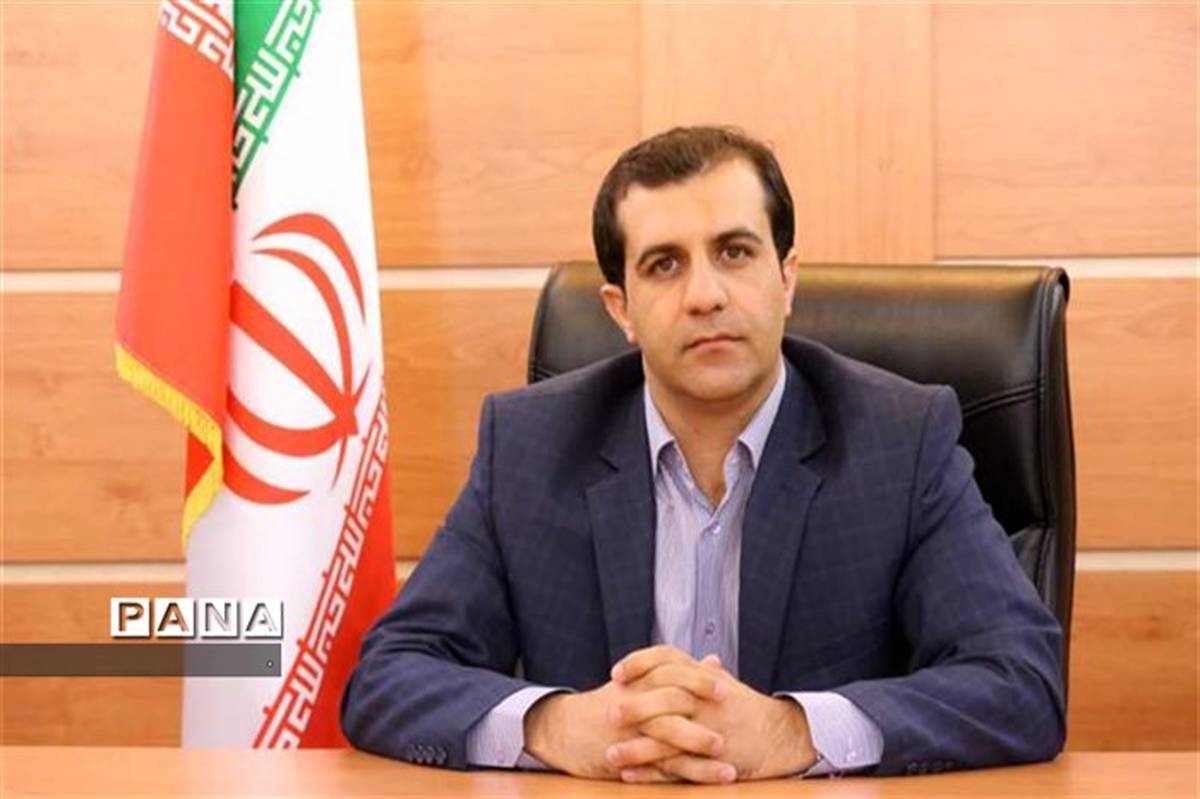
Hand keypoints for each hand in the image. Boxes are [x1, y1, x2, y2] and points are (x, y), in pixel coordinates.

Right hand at [523, 665, 732, 781]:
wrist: (561, 730)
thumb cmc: (607, 705)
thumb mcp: (638, 683)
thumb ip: (681, 673)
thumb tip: (715, 661)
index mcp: (638, 682)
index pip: (670, 672)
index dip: (696, 677)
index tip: (725, 681)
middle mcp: (634, 703)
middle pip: (671, 699)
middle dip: (702, 706)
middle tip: (732, 708)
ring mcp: (630, 731)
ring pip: (668, 735)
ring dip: (699, 745)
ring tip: (728, 756)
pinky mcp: (626, 758)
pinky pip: (659, 767)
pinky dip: (685, 774)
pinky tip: (707, 780)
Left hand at [609, 646, 817, 781]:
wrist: (781, 737)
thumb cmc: (746, 709)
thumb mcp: (723, 684)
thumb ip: (699, 672)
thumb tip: (684, 659)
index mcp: (703, 678)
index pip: (668, 659)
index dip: (640, 663)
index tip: (617, 673)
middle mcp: (705, 701)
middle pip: (665, 697)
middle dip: (635, 706)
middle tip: (607, 713)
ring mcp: (709, 730)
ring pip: (667, 738)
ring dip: (635, 748)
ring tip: (609, 755)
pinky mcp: (712, 760)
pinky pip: (677, 767)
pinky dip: (651, 772)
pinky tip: (629, 775)